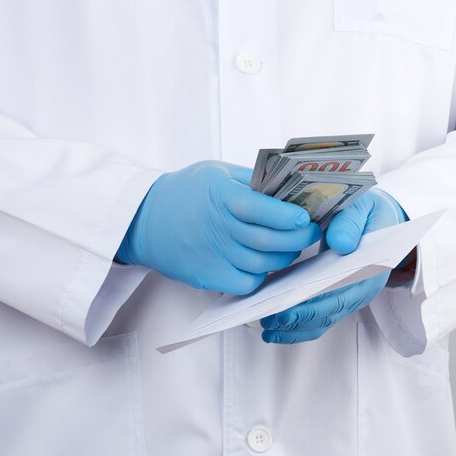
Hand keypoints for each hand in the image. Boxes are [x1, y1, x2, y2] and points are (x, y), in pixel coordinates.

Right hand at [115, 161, 321, 294]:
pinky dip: (263, 276)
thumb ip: (252, 181)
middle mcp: (217, 228)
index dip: (287, 215)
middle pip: (267, 240)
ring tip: (293, 245)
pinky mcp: (209, 276)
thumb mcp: (217, 171)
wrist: (145, 219)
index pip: (259, 209)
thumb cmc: (185, 191)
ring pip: (262, 264)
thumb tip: (290, 188)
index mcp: (220, 196)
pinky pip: (246, 284)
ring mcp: (212, 256)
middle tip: (311, 232)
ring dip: (285, 256)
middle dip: (298, 238)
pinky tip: (267, 262)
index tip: (305, 216)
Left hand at [260, 188, 407, 343]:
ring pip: (323, 319)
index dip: (314, 304)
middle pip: (329, 312)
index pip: (341, 293)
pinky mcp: (338, 297)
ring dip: (295, 328)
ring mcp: (350, 296)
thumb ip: (350, 223)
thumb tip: (341, 244)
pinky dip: (298, 325)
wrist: (380, 219)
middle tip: (269, 321)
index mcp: (372, 268)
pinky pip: (320, 317)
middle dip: (298, 319)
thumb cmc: (368, 212)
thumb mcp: (363, 207)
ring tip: (267, 329)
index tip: (288, 309)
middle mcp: (362, 289)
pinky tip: (275, 328)